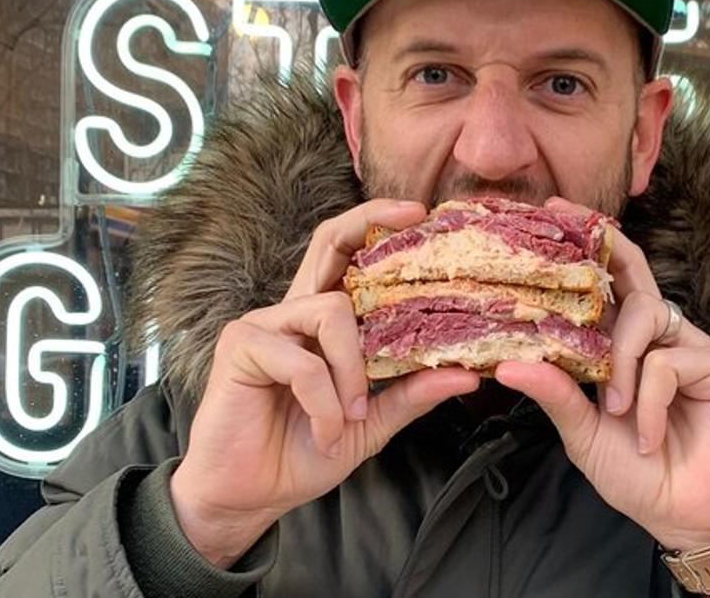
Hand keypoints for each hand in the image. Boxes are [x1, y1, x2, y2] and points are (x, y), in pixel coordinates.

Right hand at [170, 199, 481, 567]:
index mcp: (323, 322)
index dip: (378, 224)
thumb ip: (410, 394)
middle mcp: (295, 311)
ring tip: (353, 414)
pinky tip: (326, 430)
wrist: (250, 496)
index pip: (347, 255)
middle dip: (370, 220)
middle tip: (414, 218)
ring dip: (353, 371)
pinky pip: (303, 362)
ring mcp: (266, 324)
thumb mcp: (370, 422)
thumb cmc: (305, 453)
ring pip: (332, 311)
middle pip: (328, 241)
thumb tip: (467, 374)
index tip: (421, 213)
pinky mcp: (242, 345)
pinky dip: (324, 401)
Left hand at [495, 197, 709, 552]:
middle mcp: (653, 337)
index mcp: (617, 346)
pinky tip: (648, 436)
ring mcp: (688, 346)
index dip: (580, 247)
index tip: (549, 210)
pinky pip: (669, 362)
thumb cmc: (636, 473)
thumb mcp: (582, 434)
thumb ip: (555, 395)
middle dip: (604, 244)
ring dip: (620, 362)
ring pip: (643, 316)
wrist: (686, 516)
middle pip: (632, 273)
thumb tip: (507, 364)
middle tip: (569, 219)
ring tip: (615, 411)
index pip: (599, 285)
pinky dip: (650, 401)